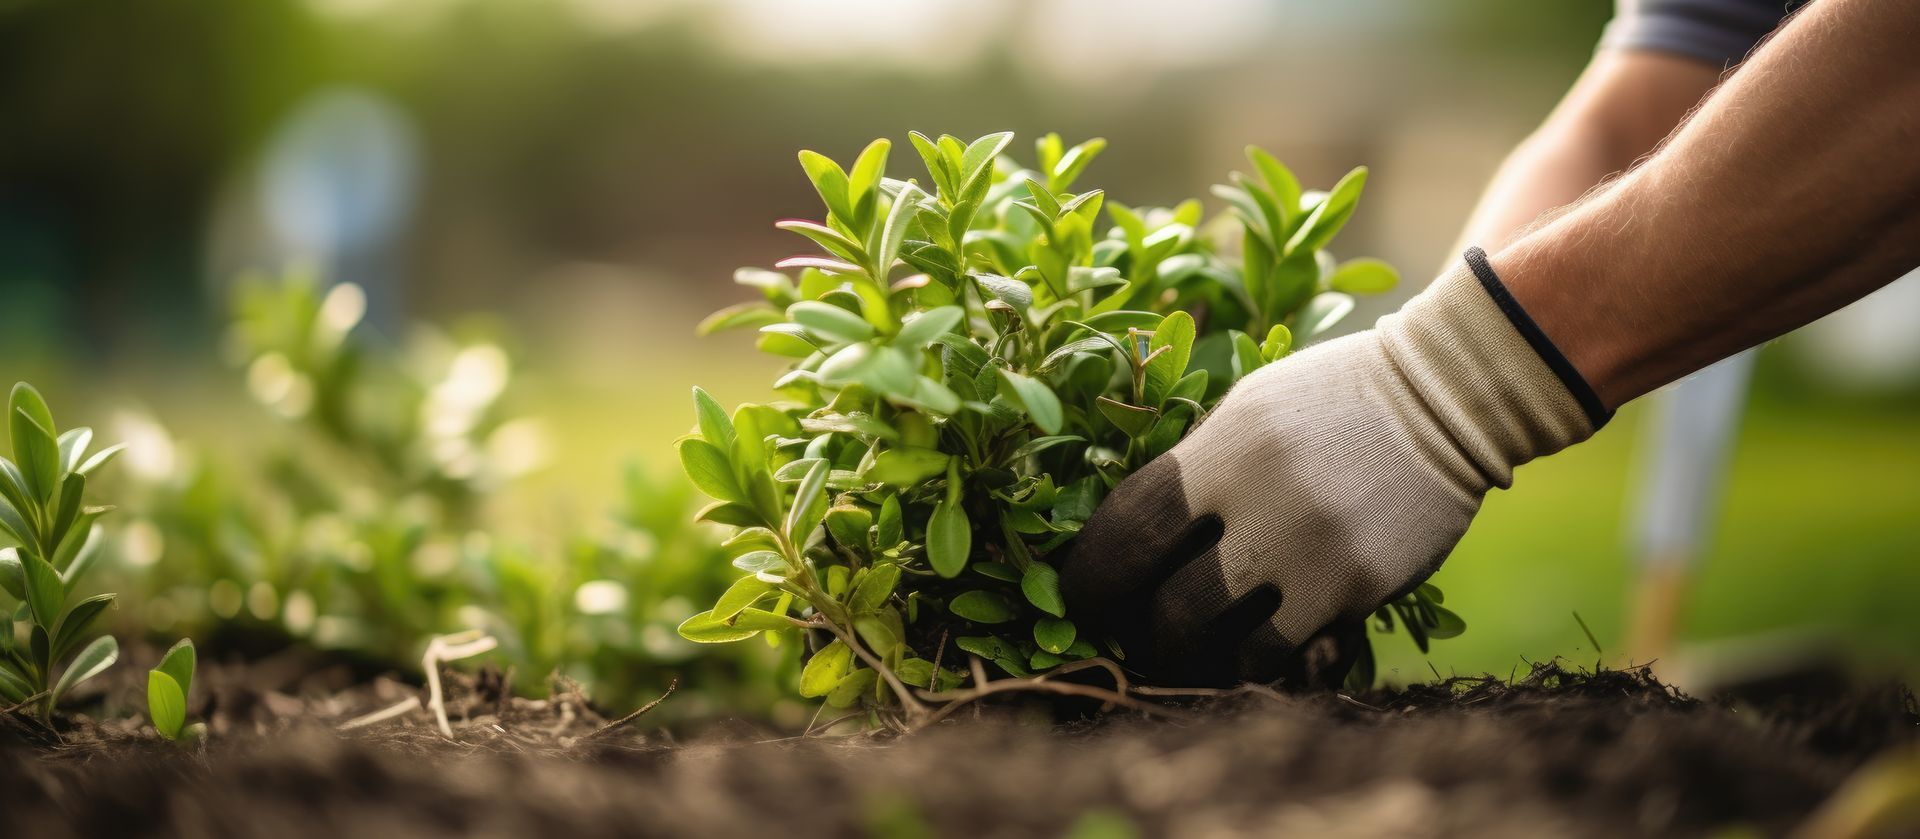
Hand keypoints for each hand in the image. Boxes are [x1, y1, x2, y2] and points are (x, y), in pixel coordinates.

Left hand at [1062, 251, 1605, 687]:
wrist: (1446, 397)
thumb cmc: (1328, 402)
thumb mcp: (1247, 409)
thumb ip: (1192, 469)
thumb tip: (1126, 542)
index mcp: (1218, 448)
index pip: (1125, 532)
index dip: (1089, 580)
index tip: (1080, 600)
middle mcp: (1259, 501)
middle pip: (1164, 608)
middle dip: (1136, 636)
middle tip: (1135, 638)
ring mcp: (1312, 550)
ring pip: (1220, 646)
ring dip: (1191, 661)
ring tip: (1185, 655)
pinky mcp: (1357, 587)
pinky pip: (1282, 654)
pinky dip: (1253, 663)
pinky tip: (1244, 655)